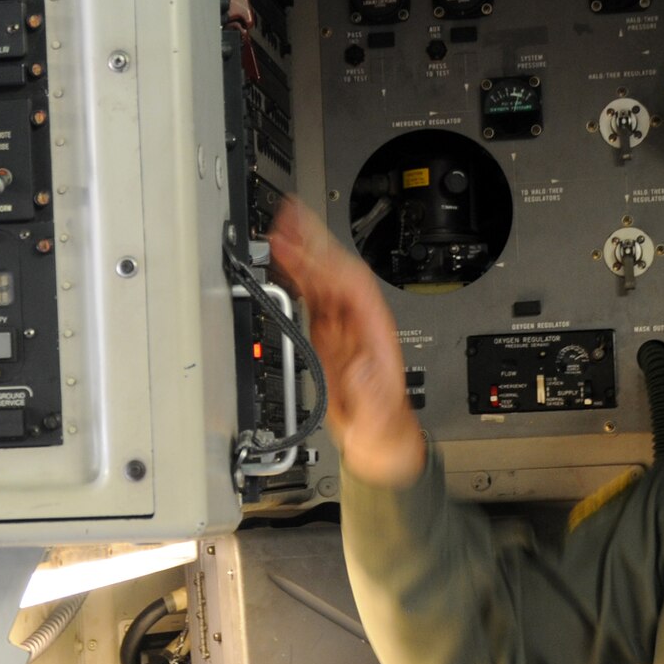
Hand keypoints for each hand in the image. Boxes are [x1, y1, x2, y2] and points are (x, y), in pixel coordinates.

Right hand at [268, 199, 424, 486]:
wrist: (379, 446)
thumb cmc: (384, 432)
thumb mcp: (381, 418)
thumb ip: (372, 393)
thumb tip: (361, 362)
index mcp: (374, 336)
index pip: (353, 288)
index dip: (330, 262)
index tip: (308, 245)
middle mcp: (358, 326)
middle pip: (335, 274)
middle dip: (313, 244)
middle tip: (287, 217)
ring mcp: (341, 330)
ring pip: (321, 282)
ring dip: (302, 254)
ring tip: (279, 228)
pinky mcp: (326, 339)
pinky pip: (311, 300)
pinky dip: (295, 279)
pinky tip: (282, 264)